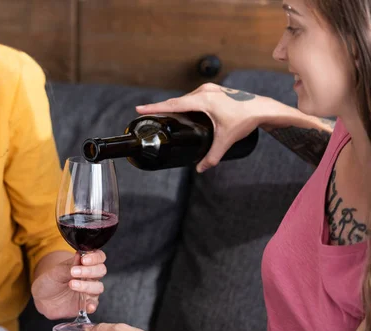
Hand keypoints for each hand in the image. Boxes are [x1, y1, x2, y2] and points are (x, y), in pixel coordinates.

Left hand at [32, 251, 106, 319]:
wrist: (42, 298)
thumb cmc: (51, 281)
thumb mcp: (56, 272)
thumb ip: (69, 266)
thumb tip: (80, 255)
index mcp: (84, 264)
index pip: (99, 257)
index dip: (95, 257)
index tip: (84, 260)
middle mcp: (90, 277)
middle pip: (101, 270)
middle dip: (89, 271)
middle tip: (74, 272)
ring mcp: (89, 291)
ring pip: (98, 287)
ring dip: (87, 285)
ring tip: (71, 284)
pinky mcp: (86, 304)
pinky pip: (94, 305)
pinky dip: (92, 305)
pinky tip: (88, 306)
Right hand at [136, 83, 268, 172]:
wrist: (263, 108)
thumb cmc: (246, 119)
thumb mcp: (226, 139)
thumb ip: (213, 155)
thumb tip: (201, 168)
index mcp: (203, 100)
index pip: (173, 104)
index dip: (155, 107)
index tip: (140, 108)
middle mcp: (204, 91)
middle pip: (178, 101)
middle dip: (163, 108)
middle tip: (148, 115)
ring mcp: (210, 89)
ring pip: (186, 99)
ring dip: (176, 106)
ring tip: (164, 115)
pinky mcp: (214, 91)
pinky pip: (194, 97)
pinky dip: (186, 104)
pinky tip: (183, 111)